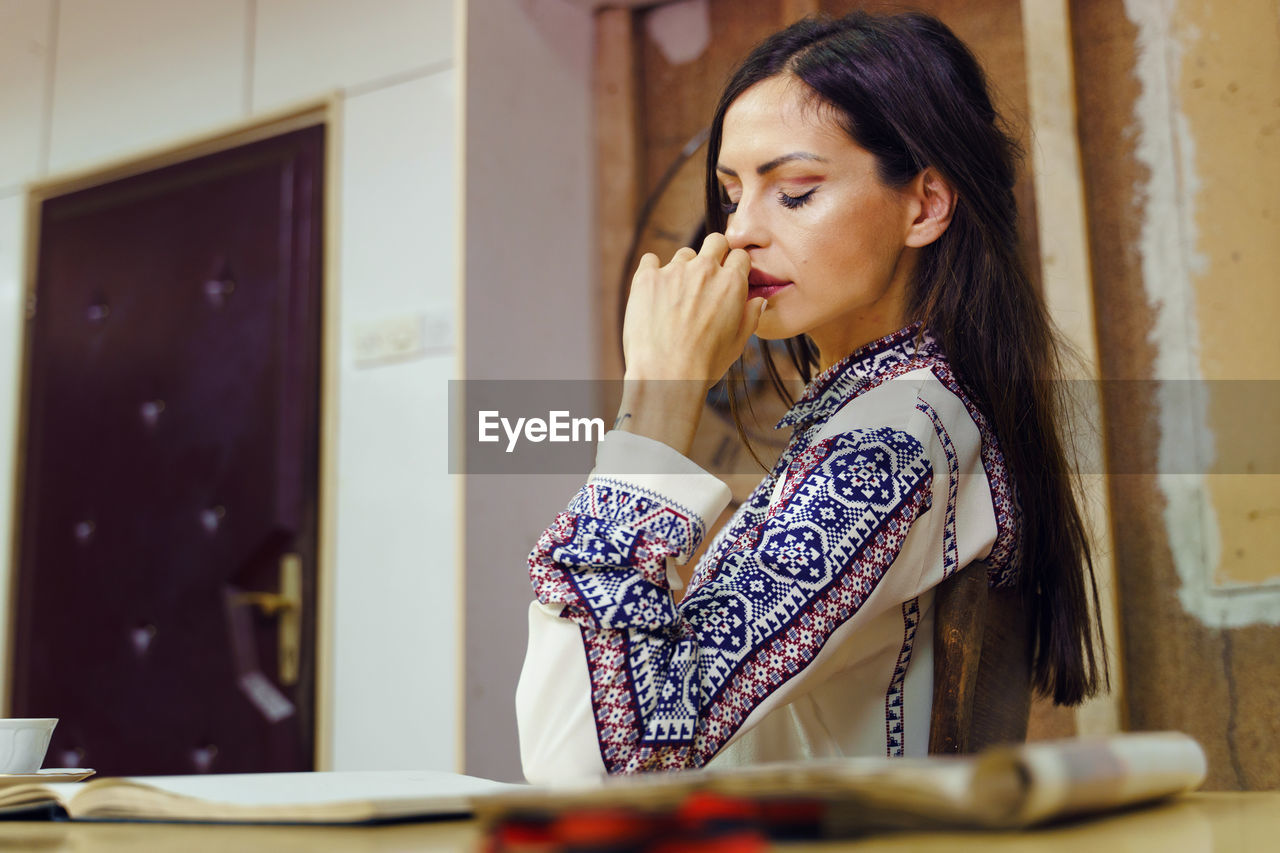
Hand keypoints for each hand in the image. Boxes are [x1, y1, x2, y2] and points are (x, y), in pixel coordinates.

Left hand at [612, 234, 765, 457]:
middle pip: (715, 241)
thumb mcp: (738, 343)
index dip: (735, 266)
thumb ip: (750, 317)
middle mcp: (705, 270)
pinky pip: (650, 260)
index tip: (728, 277)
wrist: (666, 373)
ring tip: (676, 296)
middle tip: (706, 275)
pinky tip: (653, 290)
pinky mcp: (646, 277)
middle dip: (714, 252)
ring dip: (683, 268)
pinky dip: (652, 271)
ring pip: (683, 254)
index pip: (740, 256)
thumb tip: (758, 301)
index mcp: (732, 284)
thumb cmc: (704, 364)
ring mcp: (674, 271)